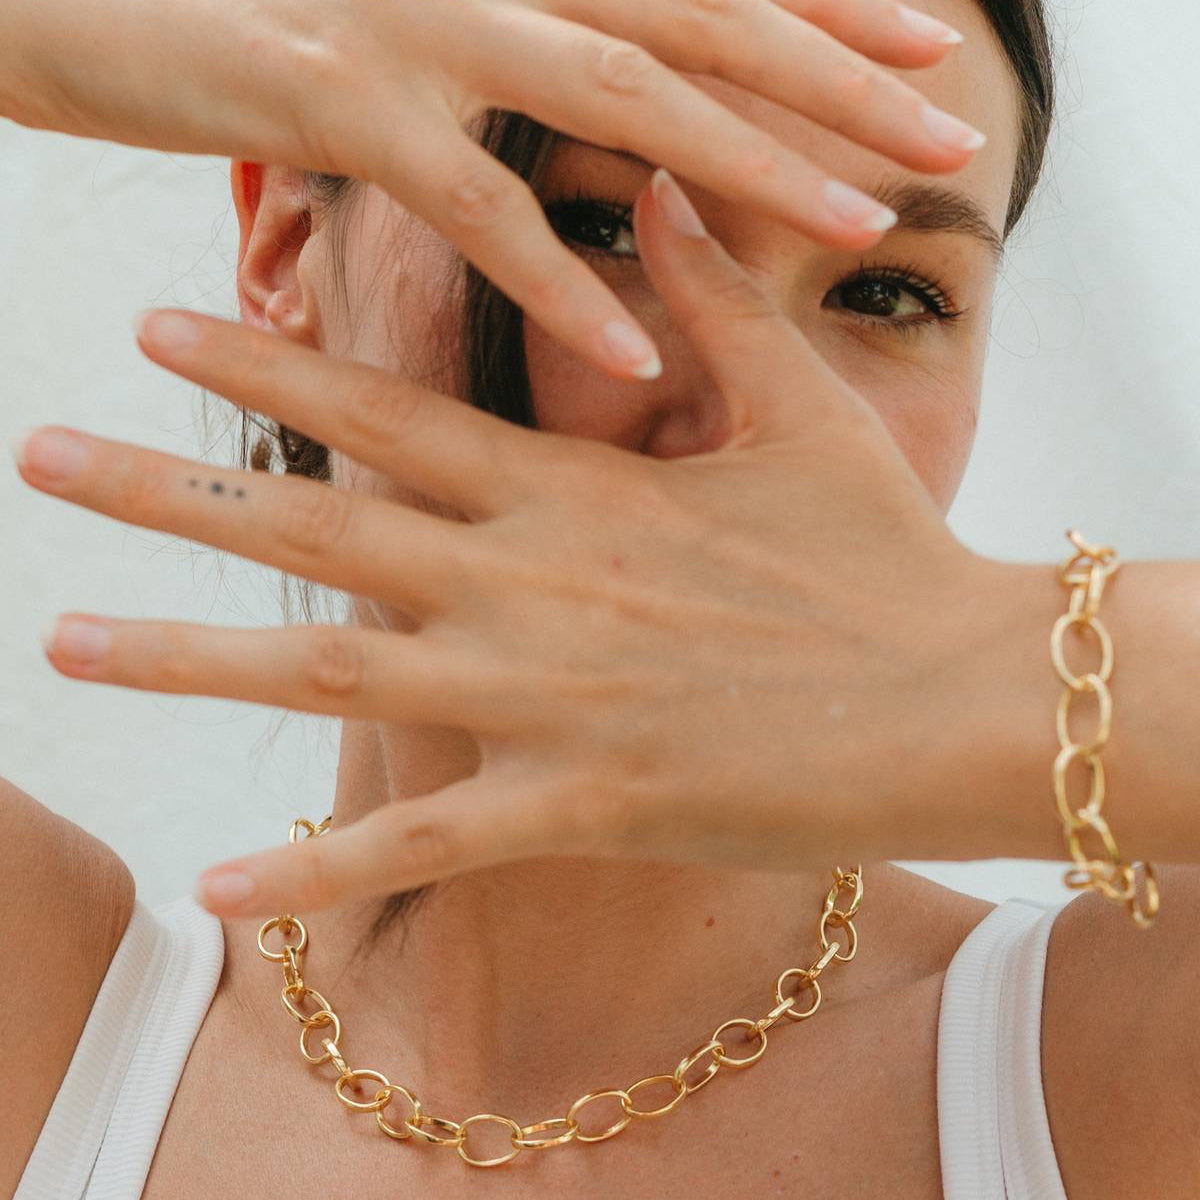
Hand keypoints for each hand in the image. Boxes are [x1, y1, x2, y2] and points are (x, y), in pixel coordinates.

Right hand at [4, 0, 981, 377]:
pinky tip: (637, 358)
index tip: (926, 57)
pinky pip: (474, 209)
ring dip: (745, 165)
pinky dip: (556, 282)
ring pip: (619, 98)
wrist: (84, 4)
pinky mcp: (339, 103)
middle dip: (829, 81)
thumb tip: (604, 136)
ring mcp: (420, 33)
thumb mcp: (415, 50)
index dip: (819, 13)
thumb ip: (515, 80)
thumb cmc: (262, 42)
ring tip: (856, 227)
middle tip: (947, 139)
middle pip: (699, 28)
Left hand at [15, 168, 1014, 917]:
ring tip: (63, 641)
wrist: (959, 692)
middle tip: (44, 456)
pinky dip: (316, 867)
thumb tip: (666, 189)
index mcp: (575, 491)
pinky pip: (424, 841)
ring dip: (188, 658)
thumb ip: (711, 299)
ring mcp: (547, 697)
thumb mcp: (800, 408)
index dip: (265, 372)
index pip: (387, 416)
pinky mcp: (584, 804)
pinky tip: (217, 890)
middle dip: (168, 491)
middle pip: (317, 531)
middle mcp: (533, 583)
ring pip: (332, 672)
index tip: (162, 331)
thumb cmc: (886, 553)